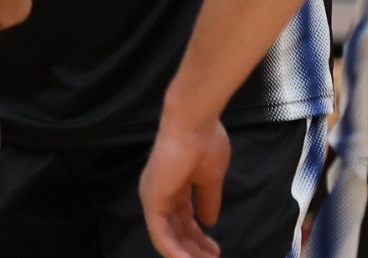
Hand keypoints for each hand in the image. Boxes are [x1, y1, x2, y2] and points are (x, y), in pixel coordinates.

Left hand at [140, 111, 230, 257]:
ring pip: (167, 236)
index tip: (215, 249)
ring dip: (186, 253)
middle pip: (176, 229)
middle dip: (194, 248)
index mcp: (173, 185)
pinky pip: (160, 234)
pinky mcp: (152, 201)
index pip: (183, 218)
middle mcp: (159, 193)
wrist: (194, 123)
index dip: (198, 236)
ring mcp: (153, 198)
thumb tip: (210, 221)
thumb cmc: (205, 143)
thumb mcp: (211, 178)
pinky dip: (174, 251)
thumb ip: (208, 200)